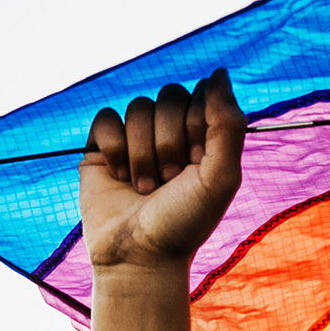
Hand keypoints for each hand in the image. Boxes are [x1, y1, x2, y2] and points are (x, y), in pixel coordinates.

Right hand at [82, 74, 246, 274]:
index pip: (197, 96)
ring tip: (144, 187)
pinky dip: (114, 148)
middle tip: (169, 181)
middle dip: (169, 143)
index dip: (195, 128)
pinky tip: (118, 177)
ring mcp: (134, 140)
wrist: (139, 258)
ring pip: (136, 108)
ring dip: (142, 153)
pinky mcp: (101, 148)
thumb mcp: (221, 176)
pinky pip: (106, 119)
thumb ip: (228, 123)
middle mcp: (168, 134)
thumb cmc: (185, 222)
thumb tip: (220, 72)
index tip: (195, 165)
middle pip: (166, 98)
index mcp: (201, 137)